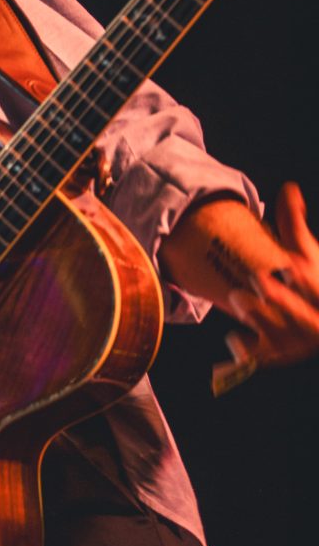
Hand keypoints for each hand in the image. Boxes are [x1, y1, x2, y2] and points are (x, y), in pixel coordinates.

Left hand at [213, 183, 318, 392]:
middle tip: (258, 280)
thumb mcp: (306, 253)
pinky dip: (250, 351)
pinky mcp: (276, 353)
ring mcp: (297, 342)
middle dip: (283, 301)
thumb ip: (294, 223)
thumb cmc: (311, 282)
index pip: (316, 288)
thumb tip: (289, 187)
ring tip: (237, 297)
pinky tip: (235, 339)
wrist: (314, 320)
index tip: (290, 266)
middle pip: (303, 319)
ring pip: (283, 339)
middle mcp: (314, 323)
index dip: (306, 280)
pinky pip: (263, 358)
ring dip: (261, 319)